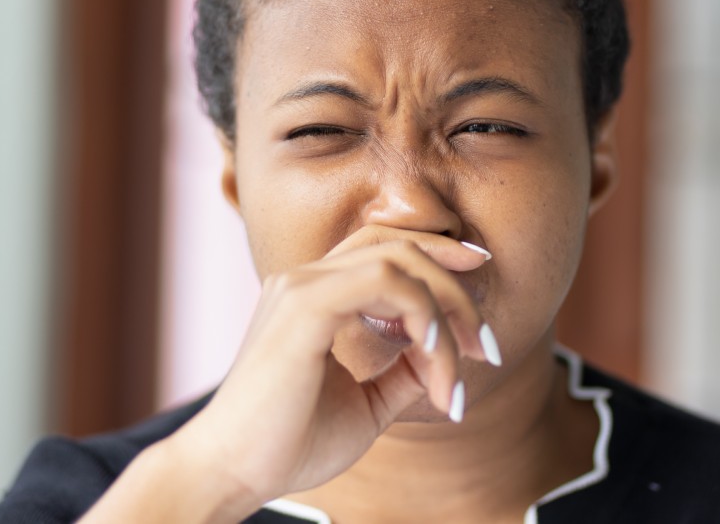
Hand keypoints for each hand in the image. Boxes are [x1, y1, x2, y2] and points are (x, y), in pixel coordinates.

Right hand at [166, 225, 496, 514]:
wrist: (233, 474)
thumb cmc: (289, 444)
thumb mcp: (368, 403)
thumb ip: (404, 370)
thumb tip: (443, 352)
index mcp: (314, 296)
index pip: (385, 248)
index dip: (439, 258)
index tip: (481, 290)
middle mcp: (305, 279)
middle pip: (399, 244)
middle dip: (457, 283)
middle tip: (487, 342)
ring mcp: (302, 286)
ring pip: (400, 260)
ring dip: (449, 307)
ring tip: (468, 361)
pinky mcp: (304, 306)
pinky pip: (386, 282)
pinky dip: (424, 315)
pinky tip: (437, 356)